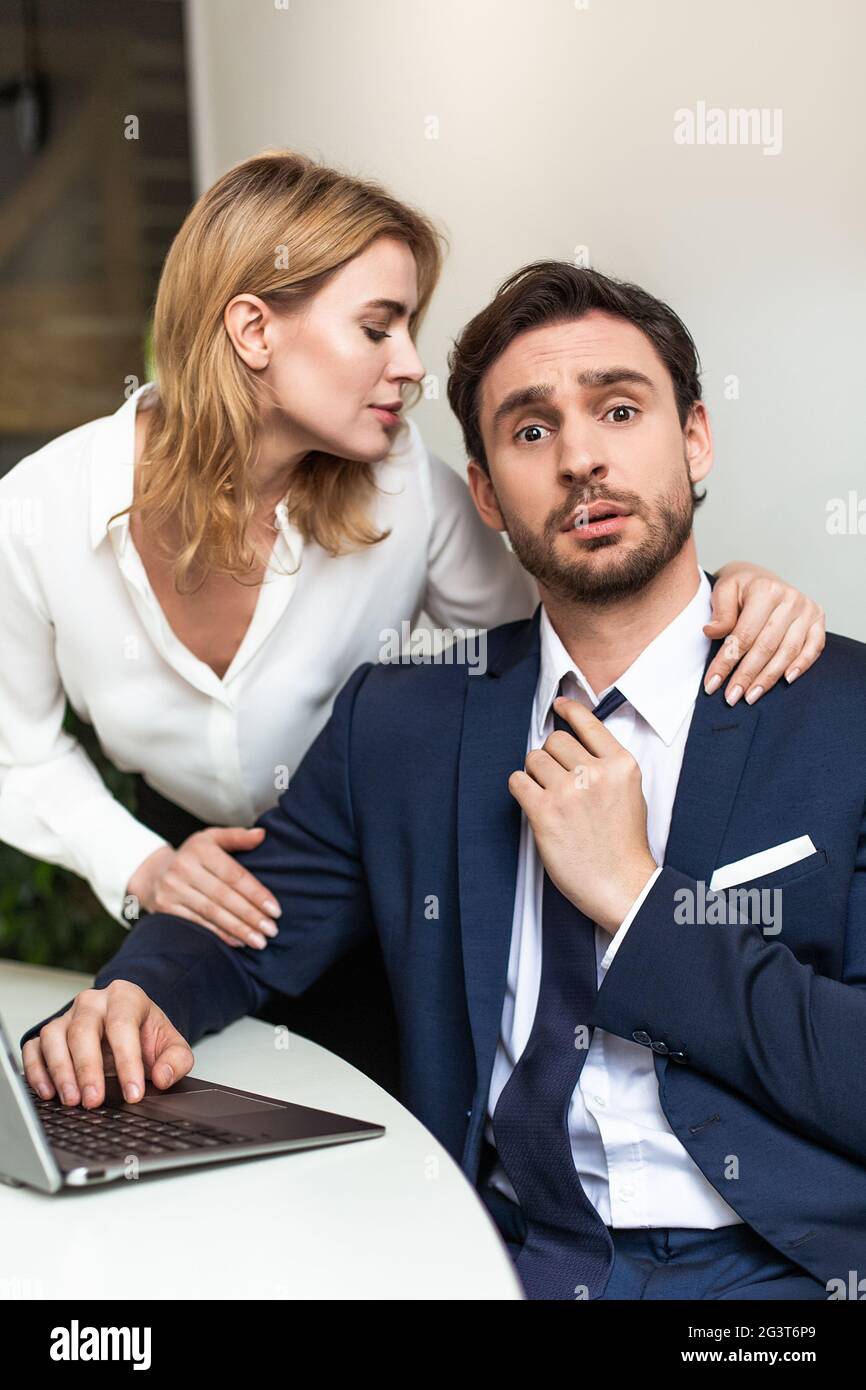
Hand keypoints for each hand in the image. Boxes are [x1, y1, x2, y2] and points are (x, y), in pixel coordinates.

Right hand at [21, 980, 193, 1107]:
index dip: (127, 1060)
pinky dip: (37, 1071)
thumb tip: (162, 1077)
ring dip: (60, 1071)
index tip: (133, 1093)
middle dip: (88, 1069)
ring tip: (72, 1100)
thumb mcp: (171, 1044)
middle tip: (94, 1100)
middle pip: (83, 1030)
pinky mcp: (48, 1034)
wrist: (129, 1027)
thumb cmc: (146, 1035)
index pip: (122, 1025)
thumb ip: (176, 1060)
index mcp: (125, 997)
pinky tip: (48, 1093)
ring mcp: (67, 1017)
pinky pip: (34, 1048)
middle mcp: (92, 1003)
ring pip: (54, 1037)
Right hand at [126, 826, 281, 949]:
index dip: (256, 893)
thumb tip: (261, 834)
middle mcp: (184, 868)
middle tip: (272, 930)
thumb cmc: (193, 856)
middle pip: (224, 896)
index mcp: (200, 849)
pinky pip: (197, 924)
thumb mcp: (212, 839)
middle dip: (250, 915)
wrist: (153, 873)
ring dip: (238, 929)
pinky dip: (219, 934)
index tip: (275, 910)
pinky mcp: (165, 909)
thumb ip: (237, 837)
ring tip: (259, 941)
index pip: (234, 874)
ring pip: (211, 912)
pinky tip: (238, 942)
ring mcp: (172, 890)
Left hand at [508, 696, 656, 934]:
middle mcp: (596, 773)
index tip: (559, 706)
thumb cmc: (624, 846)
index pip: (588, 723)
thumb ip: (609, 766)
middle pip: (554, 740)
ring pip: (534, 759)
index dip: (570, 711)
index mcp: (621, 765)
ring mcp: (569, 791)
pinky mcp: (545, 812)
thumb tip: (578, 743)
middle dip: (551, 756)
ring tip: (548, 796)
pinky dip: (520, 789)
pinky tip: (532, 803)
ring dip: (535, 774)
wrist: (621, 885)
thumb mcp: (631, 793)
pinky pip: (517, 781)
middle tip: (556, 779)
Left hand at [705, 563, 824, 703]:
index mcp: (765, 590)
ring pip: (788, 651)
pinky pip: (813, 647)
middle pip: (766, 647)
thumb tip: (711, 632)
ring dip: (769, 678)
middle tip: (731, 698)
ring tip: (750, 696)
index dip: (727, 663)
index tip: (712, 685)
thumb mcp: (723, 591)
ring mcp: (807, 610)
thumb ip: (720, 613)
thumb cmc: (739, 588)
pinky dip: (802, 665)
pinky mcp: (818, 619)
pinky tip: (786, 681)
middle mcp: (790, 599)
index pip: (744, 635)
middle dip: (746, 676)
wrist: (760, 577)